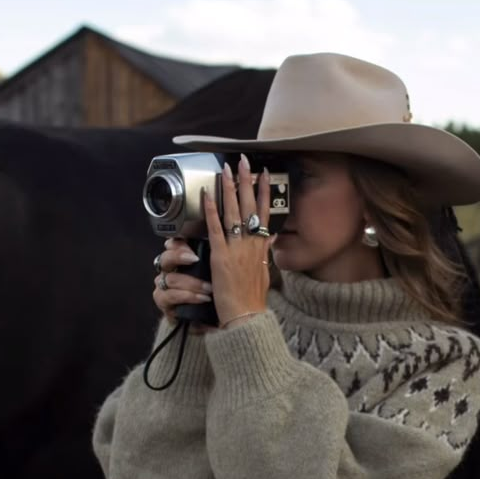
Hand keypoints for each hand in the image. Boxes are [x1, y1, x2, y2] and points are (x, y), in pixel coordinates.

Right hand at [153, 239, 212, 323]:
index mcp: (180, 260)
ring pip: (171, 279)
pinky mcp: (164, 302)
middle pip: (165, 258)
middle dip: (179, 257)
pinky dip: (187, 297)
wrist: (214, 320)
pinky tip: (202, 299)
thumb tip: (222, 238)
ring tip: (209, 288)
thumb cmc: (217, 293)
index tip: (191, 243)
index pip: (173, 245)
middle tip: (195, 259)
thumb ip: (214, 257)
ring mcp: (164, 287)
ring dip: (192, 283)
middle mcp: (169, 271)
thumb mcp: (217, 272)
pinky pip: (170, 296)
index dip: (178, 243)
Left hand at [203, 155, 274, 328]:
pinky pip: (215, 228)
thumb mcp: (265, 272)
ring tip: (227, 169)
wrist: (246, 316)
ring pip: (233, 212)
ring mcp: (236, 248)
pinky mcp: (221, 255)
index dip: (263, 191)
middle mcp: (251, 244)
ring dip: (230, 188)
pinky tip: (207, 194)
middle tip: (243, 161)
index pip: (264, 212)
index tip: (262, 174)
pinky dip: (210, 210)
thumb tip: (272, 236)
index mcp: (261, 247)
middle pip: (250, 206)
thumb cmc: (253, 300)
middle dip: (247, 181)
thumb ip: (266, 252)